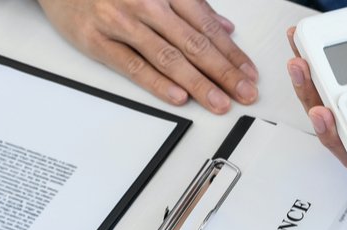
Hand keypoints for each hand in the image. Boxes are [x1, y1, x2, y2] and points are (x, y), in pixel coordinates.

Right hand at [38, 0, 258, 113]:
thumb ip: (191, 7)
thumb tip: (225, 27)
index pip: (207, 26)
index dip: (232, 53)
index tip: (249, 74)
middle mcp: (147, 2)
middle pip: (194, 44)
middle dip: (224, 72)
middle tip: (244, 94)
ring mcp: (122, 22)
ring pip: (169, 57)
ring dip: (199, 84)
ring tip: (219, 102)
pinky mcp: (98, 41)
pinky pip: (133, 65)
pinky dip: (158, 83)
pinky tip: (178, 97)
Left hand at [286, 17, 346, 169]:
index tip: (336, 125)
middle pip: (339, 134)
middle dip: (323, 121)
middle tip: (318, 104)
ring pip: (323, 108)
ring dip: (307, 89)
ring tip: (300, 64)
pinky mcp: (339, 82)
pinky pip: (318, 80)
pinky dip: (308, 63)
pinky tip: (298, 43)